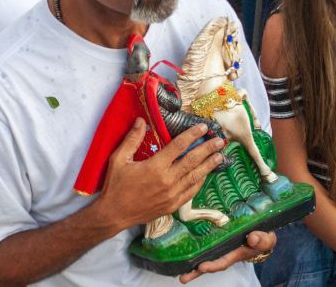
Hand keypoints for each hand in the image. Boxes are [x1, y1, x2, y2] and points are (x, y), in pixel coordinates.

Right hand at [97, 119, 224, 228]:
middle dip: (208, 149)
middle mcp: (167, 180)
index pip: (179, 146)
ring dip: (209, 165)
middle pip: (192, 160)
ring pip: (195, 176)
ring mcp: (172, 194)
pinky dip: (200, 182)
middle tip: (220, 140)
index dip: (192, 134)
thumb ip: (132, 139)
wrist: (114, 214)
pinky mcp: (173, 205)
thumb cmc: (115, 185)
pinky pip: (191, 191)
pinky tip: (206, 175)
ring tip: (220, 156)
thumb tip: (140, 120)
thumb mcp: (119, 159)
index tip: (203, 127)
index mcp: (155, 166)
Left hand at [179, 230, 276, 283]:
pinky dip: (193, 249)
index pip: (222, 262)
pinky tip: (181, 250)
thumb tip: (252, 237)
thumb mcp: (266, 239)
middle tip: (183, 277)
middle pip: (209, 264)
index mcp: (235, 254)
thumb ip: (261, 240)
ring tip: (178, 271)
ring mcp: (218, 247)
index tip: (202, 267)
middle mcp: (224, 253)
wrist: (260, 231)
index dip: (213, 265)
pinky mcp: (215, 239)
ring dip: (191, 264)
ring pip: (203, 256)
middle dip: (196, 272)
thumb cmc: (263, 238)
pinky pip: (203, 245)